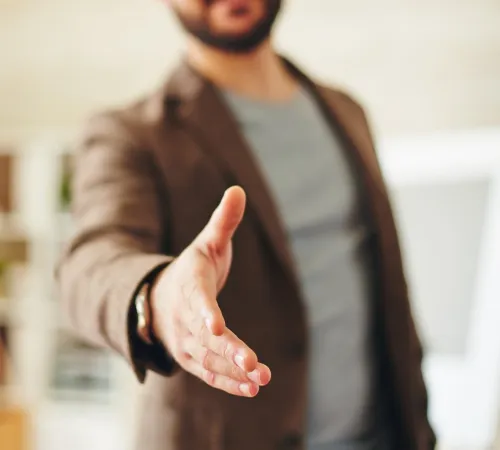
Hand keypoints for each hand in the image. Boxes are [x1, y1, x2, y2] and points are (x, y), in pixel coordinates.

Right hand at [150, 186, 270, 396]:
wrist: (160, 298)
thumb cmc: (191, 268)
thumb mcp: (206, 242)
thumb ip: (223, 221)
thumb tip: (237, 189)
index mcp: (189, 285)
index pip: (197, 300)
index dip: (207, 313)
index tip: (217, 326)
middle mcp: (184, 317)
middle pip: (205, 337)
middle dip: (228, 351)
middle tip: (253, 364)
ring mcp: (186, 340)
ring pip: (209, 359)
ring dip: (233, 371)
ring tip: (260, 379)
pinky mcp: (193, 357)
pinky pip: (209, 372)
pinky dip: (228, 381)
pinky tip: (252, 388)